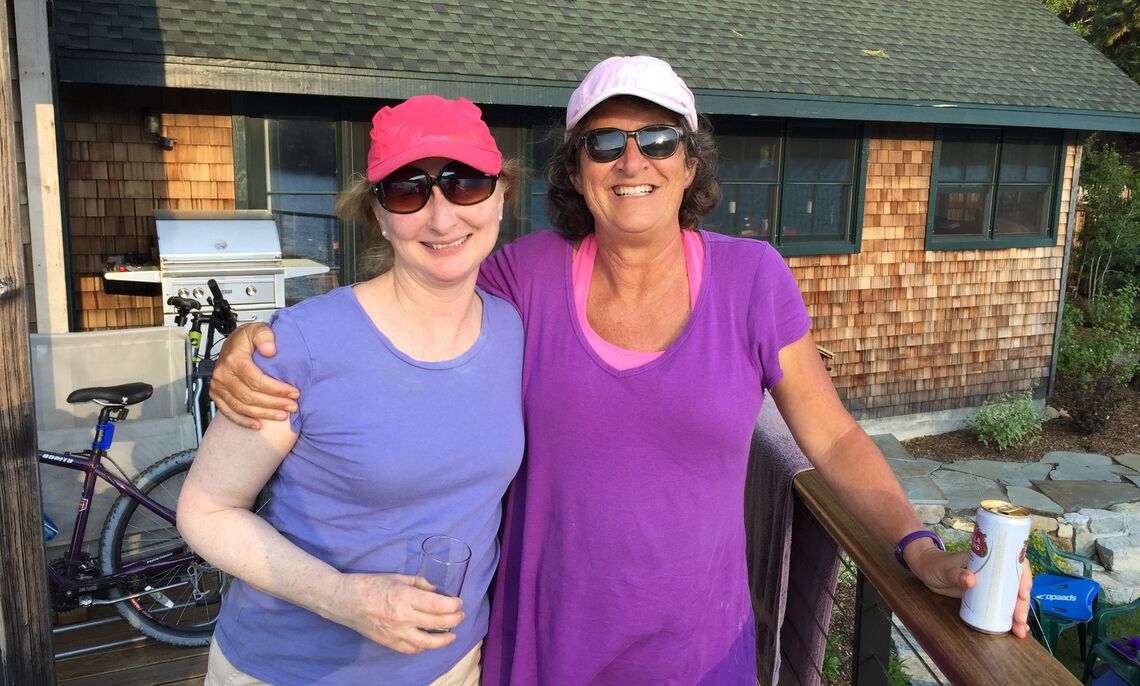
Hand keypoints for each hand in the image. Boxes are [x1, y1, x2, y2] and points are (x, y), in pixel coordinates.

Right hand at [210, 322, 299, 428]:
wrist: (232, 342)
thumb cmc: (247, 338)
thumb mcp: (258, 329)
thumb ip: (265, 336)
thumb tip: (270, 349)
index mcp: (234, 359)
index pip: (256, 379)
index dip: (276, 389)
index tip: (293, 392)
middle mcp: (223, 374)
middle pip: (250, 396)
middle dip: (273, 403)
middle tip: (292, 406)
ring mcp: (218, 386)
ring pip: (241, 406)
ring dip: (263, 414)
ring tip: (282, 416)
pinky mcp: (217, 395)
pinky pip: (228, 412)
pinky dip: (243, 421)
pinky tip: (258, 425)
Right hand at [323, 573, 464, 653]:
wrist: (343, 600)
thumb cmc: (369, 584)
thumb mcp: (396, 577)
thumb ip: (419, 583)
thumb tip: (436, 590)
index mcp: (404, 596)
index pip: (438, 605)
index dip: (453, 605)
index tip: (458, 602)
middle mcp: (402, 616)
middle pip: (436, 622)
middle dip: (454, 619)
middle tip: (460, 615)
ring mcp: (395, 632)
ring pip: (426, 642)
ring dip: (443, 639)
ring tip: (452, 635)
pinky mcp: (388, 642)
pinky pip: (411, 649)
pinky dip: (423, 647)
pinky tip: (430, 642)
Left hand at [908, 547, 1032, 638]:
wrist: (926, 571)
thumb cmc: (936, 564)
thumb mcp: (945, 568)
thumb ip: (956, 573)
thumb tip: (971, 580)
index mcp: (989, 558)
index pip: (1014, 563)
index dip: (1023, 577)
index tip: (1022, 592)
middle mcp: (994, 572)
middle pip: (1016, 586)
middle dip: (1022, 603)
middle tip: (1019, 618)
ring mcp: (991, 586)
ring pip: (1012, 599)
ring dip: (1019, 614)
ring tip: (1020, 630)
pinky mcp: (985, 598)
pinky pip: (1002, 607)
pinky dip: (1010, 619)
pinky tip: (1015, 630)